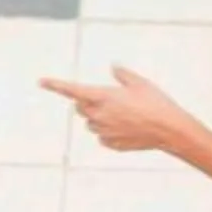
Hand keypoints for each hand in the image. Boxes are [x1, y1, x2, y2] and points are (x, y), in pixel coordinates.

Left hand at [40, 65, 197, 154]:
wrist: (170, 130)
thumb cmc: (156, 103)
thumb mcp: (140, 82)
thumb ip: (122, 74)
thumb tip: (113, 67)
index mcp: (103, 97)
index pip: (73, 90)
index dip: (56, 85)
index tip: (42, 81)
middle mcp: (99, 115)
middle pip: (80, 108)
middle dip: (86, 102)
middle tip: (108, 98)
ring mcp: (104, 131)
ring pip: (90, 123)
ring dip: (98, 117)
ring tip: (123, 114)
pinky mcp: (111, 144)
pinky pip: (102, 137)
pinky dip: (108, 131)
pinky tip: (127, 127)